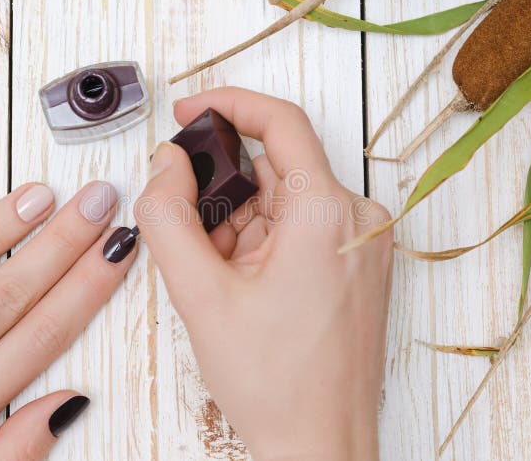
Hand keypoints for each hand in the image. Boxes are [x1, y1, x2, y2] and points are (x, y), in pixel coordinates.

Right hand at [135, 87, 392, 460]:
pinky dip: (265, 241)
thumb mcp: (200, 295)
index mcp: (328, 214)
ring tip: (223, 280)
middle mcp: (358, 219)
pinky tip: (248, 285)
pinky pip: (304, 226)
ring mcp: (364, 242)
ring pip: (286, 200)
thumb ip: (167, 215)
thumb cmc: (276, 383)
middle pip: (276, 169)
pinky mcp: (359, 263)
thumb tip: (166, 161)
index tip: (190, 113)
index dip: (228, 104)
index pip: (281, 121)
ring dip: (242, 224)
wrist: (322, 446)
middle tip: (192, 234)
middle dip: (223, 192)